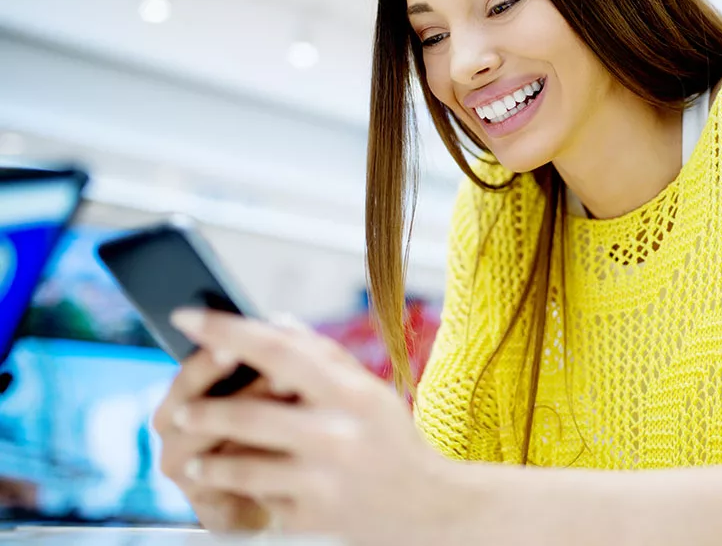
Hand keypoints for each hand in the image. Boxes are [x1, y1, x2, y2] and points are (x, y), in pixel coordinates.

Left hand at [167, 310, 454, 545]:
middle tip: (179, 412)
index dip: (227, 330)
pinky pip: (258, 499)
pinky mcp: (312, 518)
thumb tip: (271, 323)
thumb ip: (322, 356)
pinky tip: (235, 491)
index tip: (187, 316)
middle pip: (247, 415)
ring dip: (207, 463)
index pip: (277, 350)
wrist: (428, 508)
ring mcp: (322, 479)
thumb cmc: (390, 439)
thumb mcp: (368, 391)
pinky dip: (242, 493)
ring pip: (241, 466)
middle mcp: (337, 434)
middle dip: (202, 413)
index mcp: (350, 392)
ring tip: (193, 461)